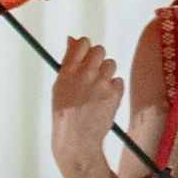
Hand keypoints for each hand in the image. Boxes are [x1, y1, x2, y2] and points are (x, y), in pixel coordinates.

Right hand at [51, 36, 124, 166]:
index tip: (84, 54)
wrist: (76, 138)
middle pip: (100, 50)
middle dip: (97, 58)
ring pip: (111, 64)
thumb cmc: (65, 113)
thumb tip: (73, 39)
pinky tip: (103, 99)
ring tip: (96, 89)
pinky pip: (118, 80)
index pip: (82, 43)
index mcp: (68, 72)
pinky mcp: (115, 92)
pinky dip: (113, 87)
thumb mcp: (59, 86)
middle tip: (92, 71)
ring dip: (105, 73)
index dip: (85, 47)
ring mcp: (102, 83)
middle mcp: (85, 74)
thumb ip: (69, 62)